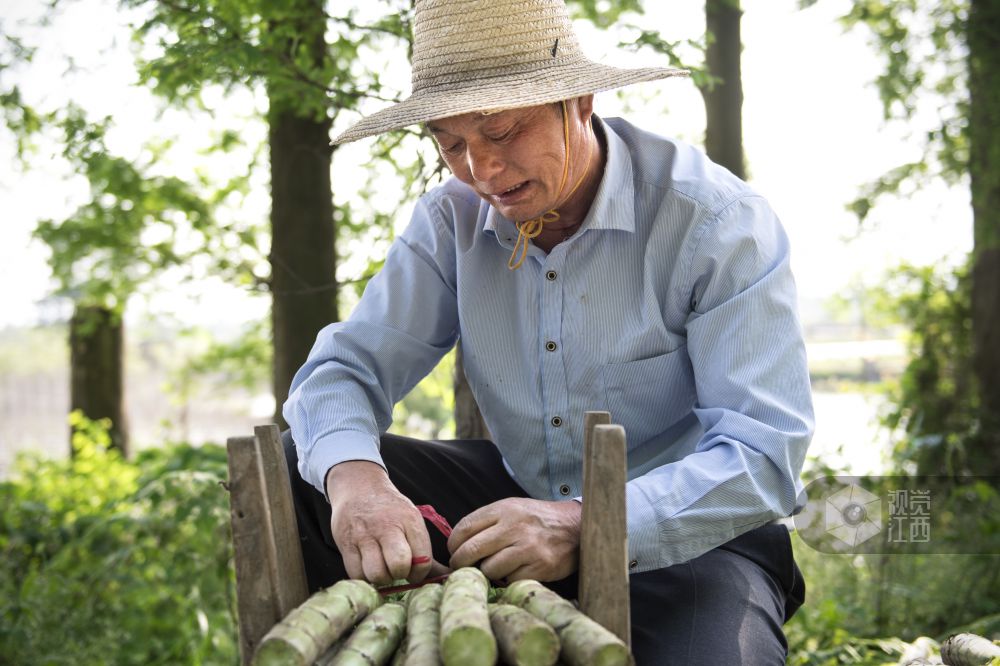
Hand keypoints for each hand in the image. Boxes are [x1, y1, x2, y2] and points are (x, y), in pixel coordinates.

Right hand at [325, 461, 446, 584]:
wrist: (359, 487)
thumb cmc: (390, 510)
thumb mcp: (411, 520)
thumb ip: (424, 549)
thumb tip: (444, 576)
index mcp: (409, 520)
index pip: (423, 559)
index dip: (420, 574)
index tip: (413, 572)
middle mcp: (387, 526)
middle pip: (399, 565)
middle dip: (400, 575)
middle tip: (396, 570)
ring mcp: (364, 535)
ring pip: (376, 573)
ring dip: (381, 578)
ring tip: (381, 568)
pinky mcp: (345, 543)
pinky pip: (356, 574)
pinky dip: (363, 576)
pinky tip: (367, 566)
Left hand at [447, 497, 581, 581]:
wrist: (575, 526)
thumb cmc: (537, 520)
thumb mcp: (513, 509)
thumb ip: (487, 521)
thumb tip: (457, 544)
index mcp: (504, 509)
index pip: (465, 527)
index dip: (453, 544)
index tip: (453, 552)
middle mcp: (515, 526)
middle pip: (471, 550)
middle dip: (460, 563)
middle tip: (460, 568)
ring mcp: (528, 547)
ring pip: (489, 569)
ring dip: (488, 572)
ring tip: (495, 568)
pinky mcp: (541, 566)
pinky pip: (510, 580)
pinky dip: (509, 580)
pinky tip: (516, 571)